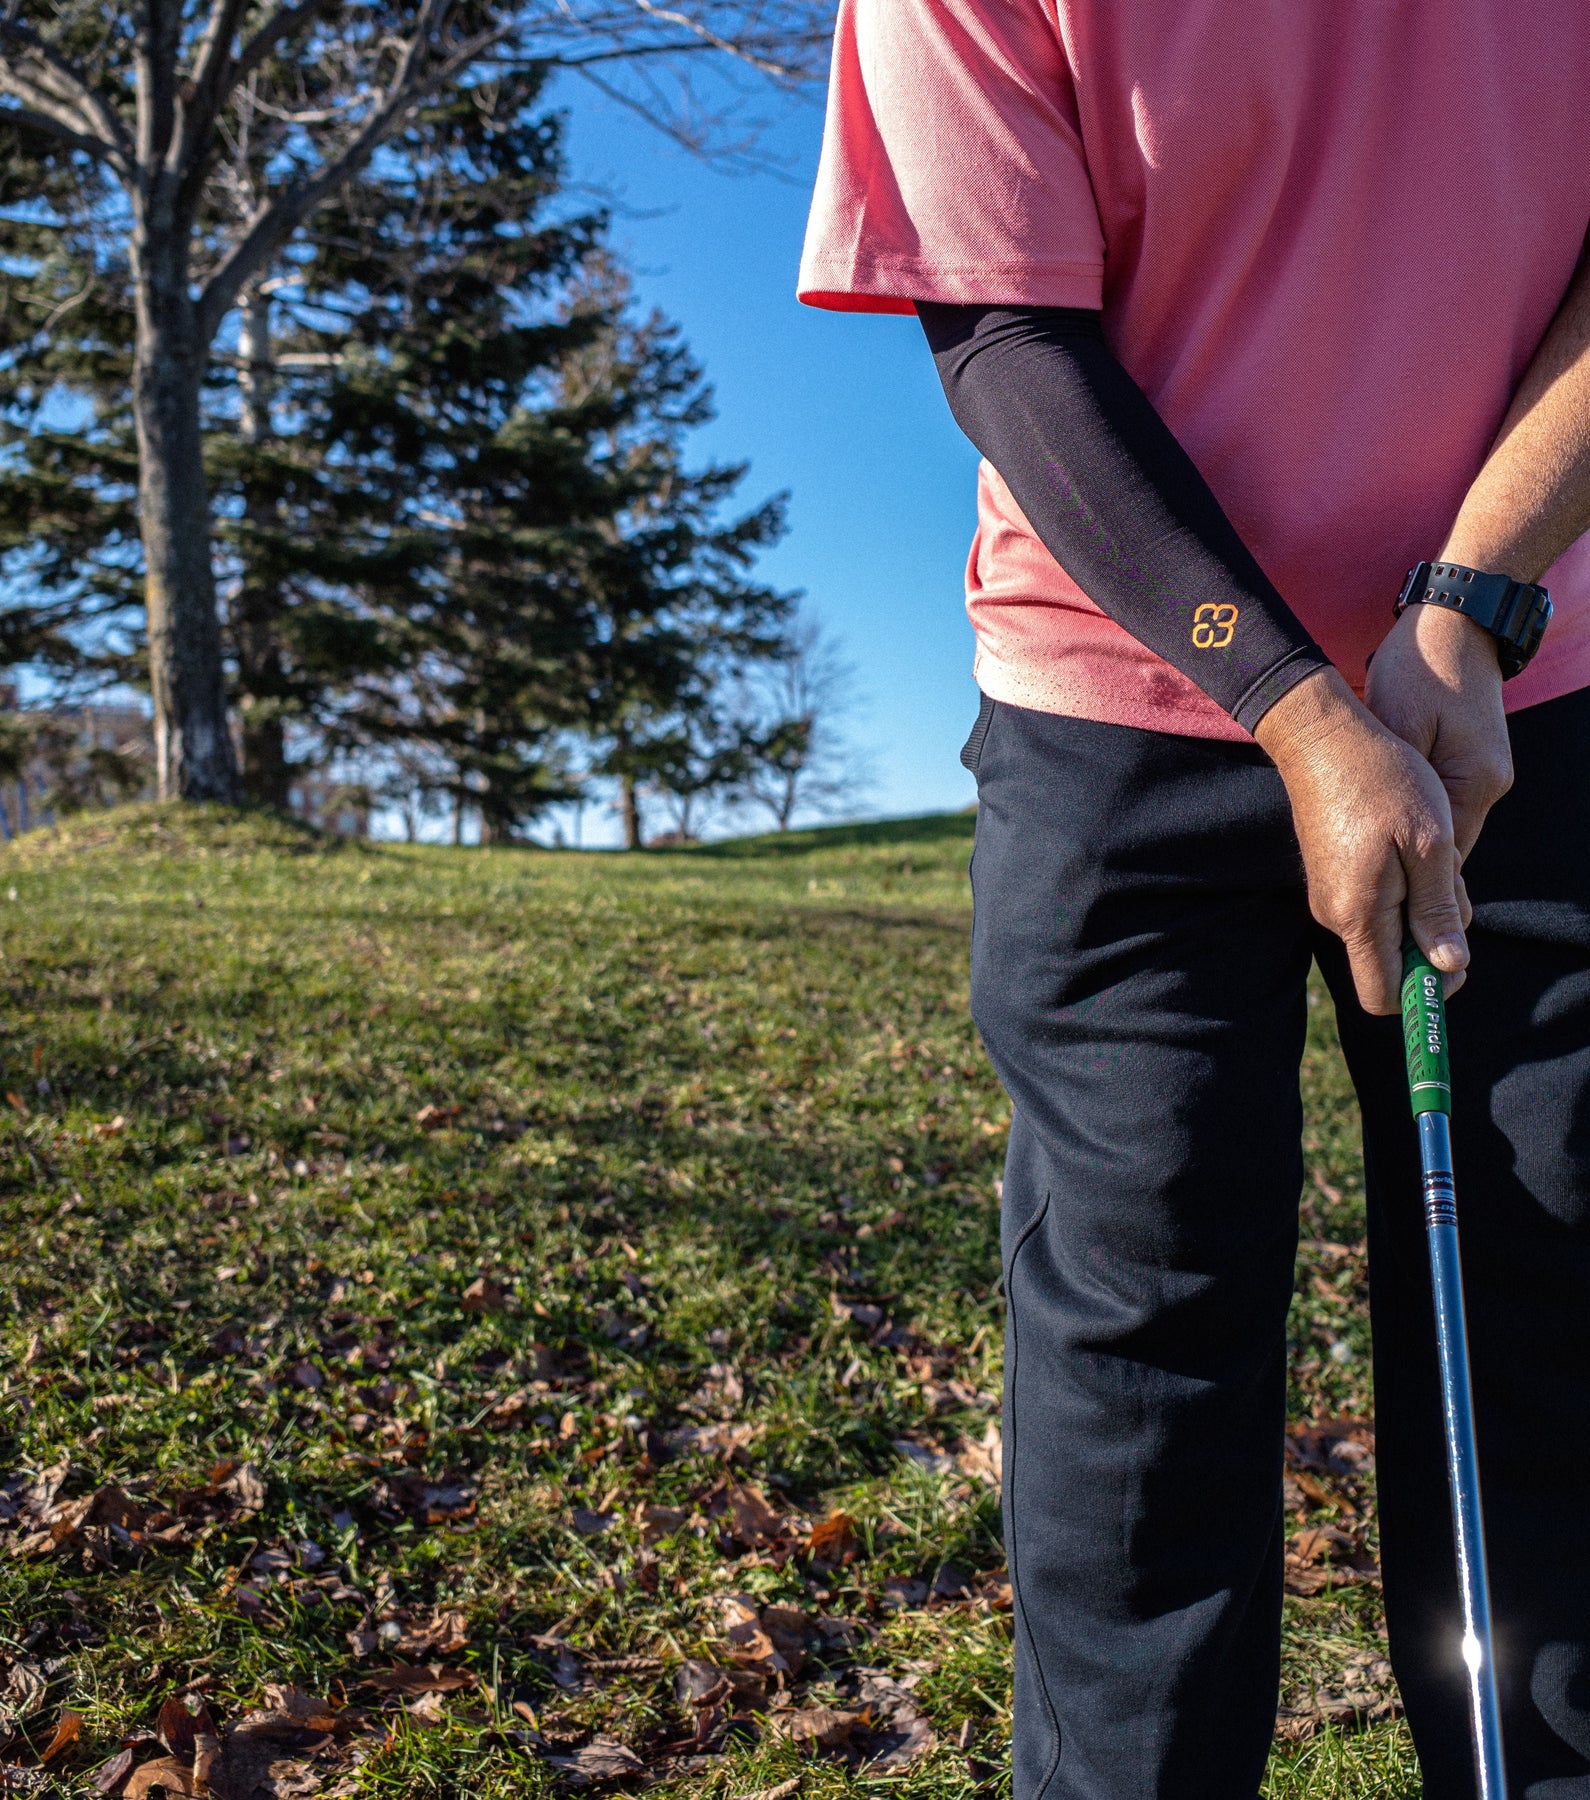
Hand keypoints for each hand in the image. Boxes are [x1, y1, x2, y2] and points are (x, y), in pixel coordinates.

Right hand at [1255, 667, 1469, 1013]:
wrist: (1322, 738)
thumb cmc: (1382, 782)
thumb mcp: (1429, 843)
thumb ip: (1438, 909)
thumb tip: (1448, 966)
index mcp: (1358, 914)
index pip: (1385, 995)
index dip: (1425, 992)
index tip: (1453, 958)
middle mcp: (1336, 915)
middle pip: (1392, 961)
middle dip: (1432, 934)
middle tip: (1450, 877)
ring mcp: (1330, 896)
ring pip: (1389, 927)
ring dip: (1421, 901)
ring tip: (1430, 848)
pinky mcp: (1332, 877)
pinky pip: (1375, 902)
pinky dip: (1404, 884)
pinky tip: (1409, 841)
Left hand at [1363, 600, 1512, 859]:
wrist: (1454, 622)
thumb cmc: (1418, 668)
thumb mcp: (1396, 726)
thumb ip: (1397, 784)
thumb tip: (1384, 835)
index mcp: (1474, 782)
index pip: (1445, 857)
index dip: (1409, 876)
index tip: (1369, 888)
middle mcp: (1489, 785)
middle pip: (1446, 847)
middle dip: (1406, 860)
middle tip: (1357, 871)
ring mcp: (1485, 773)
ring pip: (1442, 826)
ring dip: (1409, 833)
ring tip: (1364, 842)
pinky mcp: (1473, 761)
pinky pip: (1442, 802)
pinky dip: (1415, 810)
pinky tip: (1382, 809)